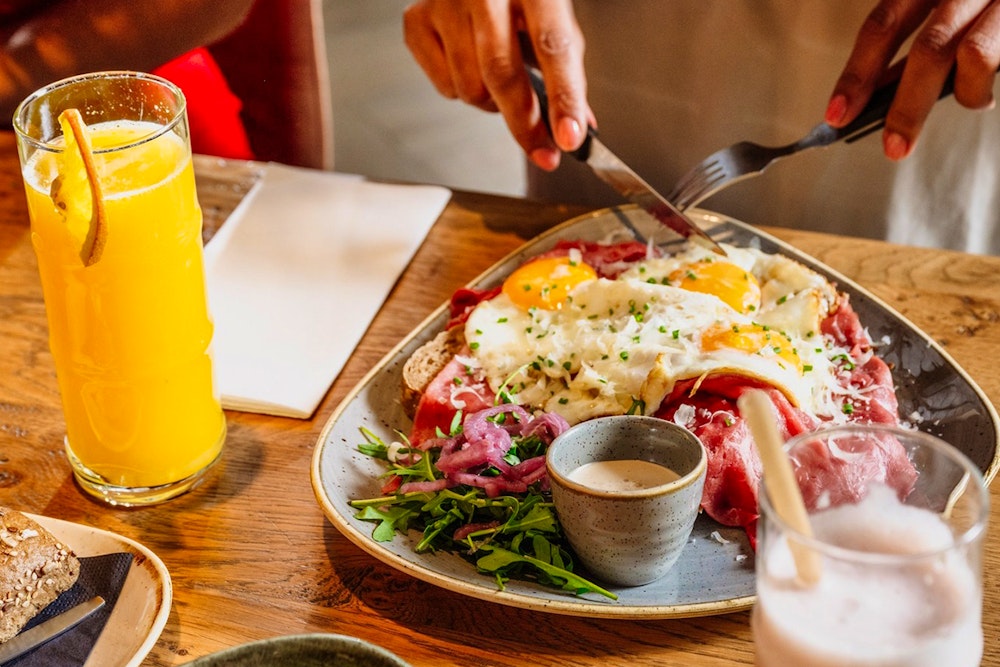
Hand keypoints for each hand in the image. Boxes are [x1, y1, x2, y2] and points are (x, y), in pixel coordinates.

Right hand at [403, 0, 592, 169]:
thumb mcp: (554, 21)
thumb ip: (567, 72)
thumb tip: (577, 127)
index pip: (552, 46)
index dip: (563, 97)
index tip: (570, 138)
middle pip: (501, 73)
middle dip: (524, 123)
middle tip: (542, 150)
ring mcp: (445, 3)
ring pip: (470, 88)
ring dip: (491, 103)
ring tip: (498, 82)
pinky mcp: (417, 21)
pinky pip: (444, 87)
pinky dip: (461, 91)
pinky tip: (469, 67)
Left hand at [826, 0, 999, 159]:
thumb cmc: (985, 7)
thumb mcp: (949, 11)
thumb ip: (921, 45)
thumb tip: (881, 96)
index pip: (883, 23)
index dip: (858, 72)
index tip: (836, 114)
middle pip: (928, 47)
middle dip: (906, 105)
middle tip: (894, 146)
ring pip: (973, 54)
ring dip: (965, 92)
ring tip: (974, 102)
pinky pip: (997, 56)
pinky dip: (986, 86)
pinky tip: (988, 93)